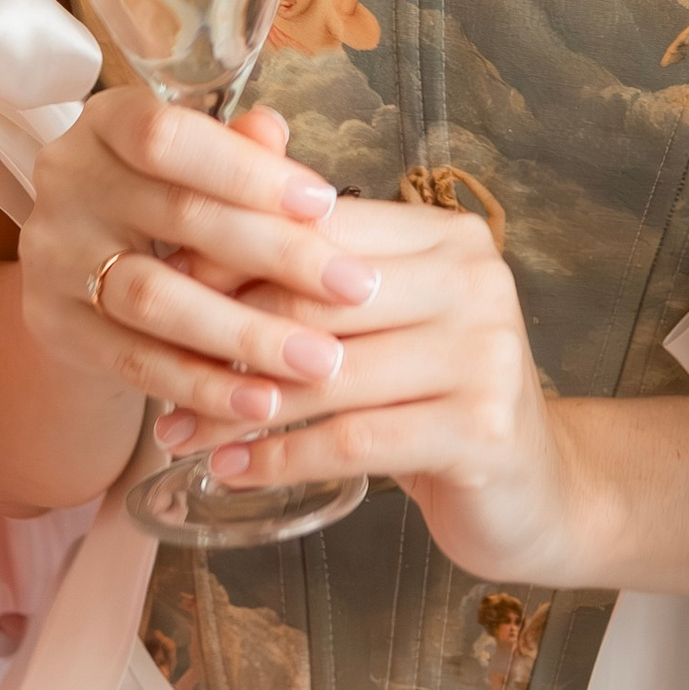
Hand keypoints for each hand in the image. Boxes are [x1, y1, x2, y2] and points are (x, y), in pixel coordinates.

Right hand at [19, 88, 376, 435]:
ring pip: (154, 299)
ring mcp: (53, 259)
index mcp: (105, 124)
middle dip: (277, 255)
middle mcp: (68, 183)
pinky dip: (204, 386)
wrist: (82, 270)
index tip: (325, 202)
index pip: (168, 137)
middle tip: (355, 289)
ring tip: (320, 361)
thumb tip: (272, 132)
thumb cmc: (164, 200)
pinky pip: (135, 363)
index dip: (247, 170)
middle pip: (175, 216)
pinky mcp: (55, 329)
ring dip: (245, 335)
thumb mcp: (195, 162)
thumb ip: (235, 148)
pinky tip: (263, 403)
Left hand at [150, 190, 585, 586]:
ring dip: (238, 408)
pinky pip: (353, 441)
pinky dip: (280, 458)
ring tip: (176, 431)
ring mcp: (487, 355)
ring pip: (329, 374)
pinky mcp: (483, 430)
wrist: (533, 490)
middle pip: (317, 297)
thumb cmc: (436, 397)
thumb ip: (321, 267)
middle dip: (223, 335)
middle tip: (155, 367)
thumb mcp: (386, 320)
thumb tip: (214, 199)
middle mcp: (476, 281)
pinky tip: (231, 468)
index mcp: (449, 237)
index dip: (233, 257)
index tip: (162, 288)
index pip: (320, 229)